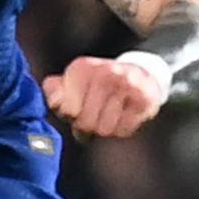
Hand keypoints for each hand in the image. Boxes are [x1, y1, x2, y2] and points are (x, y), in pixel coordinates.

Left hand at [42, 55, 168, 139]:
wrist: (139, 75)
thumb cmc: (97, 85)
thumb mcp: (73, 82)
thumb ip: (54, 92)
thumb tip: (56, 103)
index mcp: (82, 68)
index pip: (67, 110)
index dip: (70, 116)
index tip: (76, 110)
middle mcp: (105, 73)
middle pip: (85, 122)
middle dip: (87, 126)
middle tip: (93, 118)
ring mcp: (126, 85)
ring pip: (105, 129)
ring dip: (105, 128)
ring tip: (108, 116)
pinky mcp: (144, 99)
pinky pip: (124, 130)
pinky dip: (121, 129)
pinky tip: (123, 117)